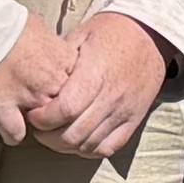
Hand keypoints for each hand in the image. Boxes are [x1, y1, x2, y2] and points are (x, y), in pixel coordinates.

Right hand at [0, 14, 82, 148]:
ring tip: (24, 115)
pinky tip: (7, 124)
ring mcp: (29, 99)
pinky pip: (15, 134)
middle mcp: (52, 83)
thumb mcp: (42, 29)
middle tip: (43, 105)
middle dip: (57, 111)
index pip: (82, 90)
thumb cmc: (7, 24)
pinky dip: (11, 132)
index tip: (59, 91)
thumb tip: (59, 52)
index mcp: (65, 62)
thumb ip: (56, 48)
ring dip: (37, 123)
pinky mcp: (4, 110)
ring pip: (45, 126)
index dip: (69, 92)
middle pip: (66, 112)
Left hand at [23, 12, 171, 162]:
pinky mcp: (134, 120)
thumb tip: (37, 84)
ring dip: (65, 145)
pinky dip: (89, 149)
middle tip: (39, 126)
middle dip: (48, 136)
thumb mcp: (81, 35)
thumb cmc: (112, 32)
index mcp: (95, 74)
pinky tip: (77, 140)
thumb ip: (60, 62)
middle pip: (73, 134)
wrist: (151, 35)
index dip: (42, 118)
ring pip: (88, 145)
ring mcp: (124, 112)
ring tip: (55, 133)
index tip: (32, 113)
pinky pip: (109, 148)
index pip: (64, 110)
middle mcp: (111, 97)